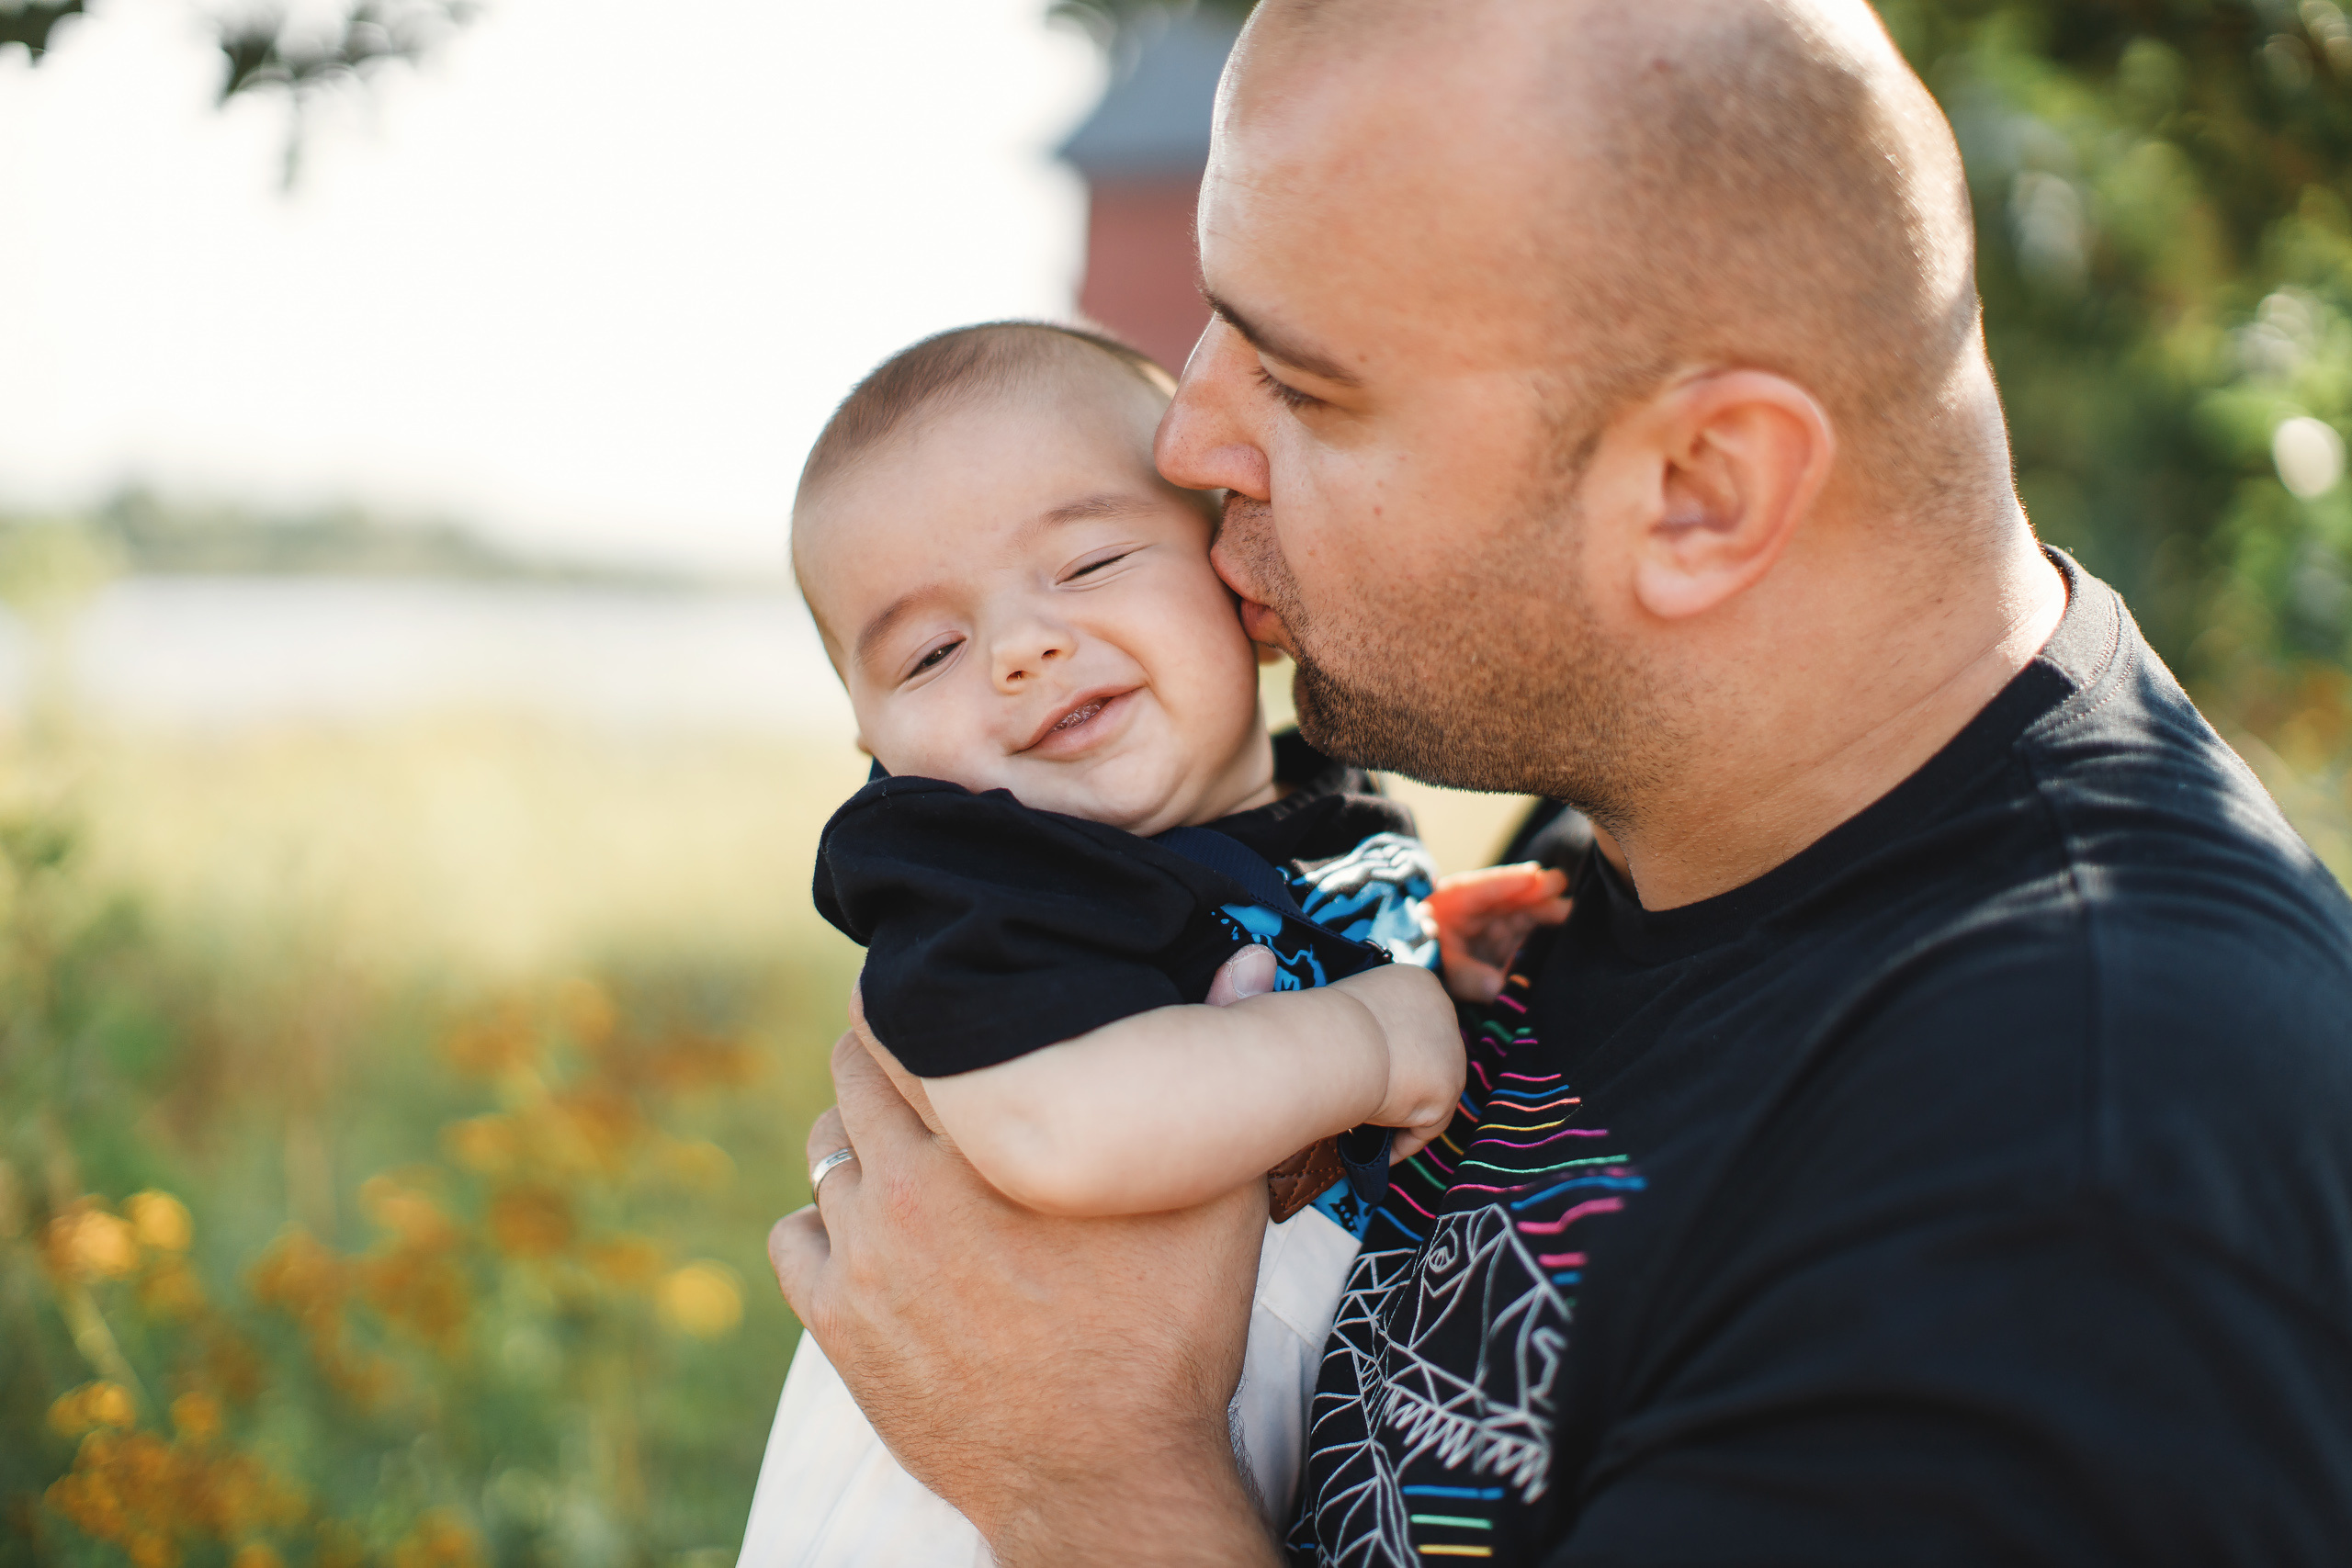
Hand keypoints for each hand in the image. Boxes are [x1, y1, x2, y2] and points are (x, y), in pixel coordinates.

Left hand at [768, 1027, 1278, 1564]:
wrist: (1106, 1478)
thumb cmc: (1167, 1336)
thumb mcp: (1217, 1195)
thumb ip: (1217, 1067)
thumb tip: (1247, 960)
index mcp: (984, 1143)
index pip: (904, 1026)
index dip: (919, 1006)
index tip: (942, 1004)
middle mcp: (904, 1188)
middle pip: (852, 1080)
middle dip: (888, 1068)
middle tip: (931, 1079)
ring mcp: (861, 1260)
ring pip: (824, 1158)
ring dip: (859, 1148)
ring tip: (913, 1163)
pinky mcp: (836, 1326)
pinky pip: (790, 1240)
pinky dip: (822, 1228)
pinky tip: (874, 1238)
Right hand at [1333, 962, 1463, 1160]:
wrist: (1331, 1042)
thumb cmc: (1317, 1021)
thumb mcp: (1339, 1002)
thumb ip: (1352, 1016)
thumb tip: (1322, 1021)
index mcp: (1417, 981)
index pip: (1410, 1022)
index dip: (1388, 1049)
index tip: (1365, 1068)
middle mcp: (1443, 1009)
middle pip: (1424, 1056)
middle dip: (1400, 1081)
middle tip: (1367, 1102)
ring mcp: (1451, 1050)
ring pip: (1428, 1090)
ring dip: (1402, 1112)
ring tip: (1370, 1129)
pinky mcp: (1448, 1089)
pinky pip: (1427, 1125)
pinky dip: (1403, 1141)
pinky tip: (1381, 1153)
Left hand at [1425, 862, 1572, 1002]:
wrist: (1418, 970)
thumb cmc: (1424, 958)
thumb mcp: (1441, 966)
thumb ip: (1468, 976)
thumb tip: (1498, 988)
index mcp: (1456, 898)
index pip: (1486, 886)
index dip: (1511, 880)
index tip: (1535, 876)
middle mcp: (1481, 905)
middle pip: (1514, 894)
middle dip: (1539, 892)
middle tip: (1561, 894)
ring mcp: (1496, 920)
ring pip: (1527, 910)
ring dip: (1548, 911)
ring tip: (1571, 913)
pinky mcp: (1506, 939)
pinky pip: (1528, 933)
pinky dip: (1544, 933)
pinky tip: (1563, 934)